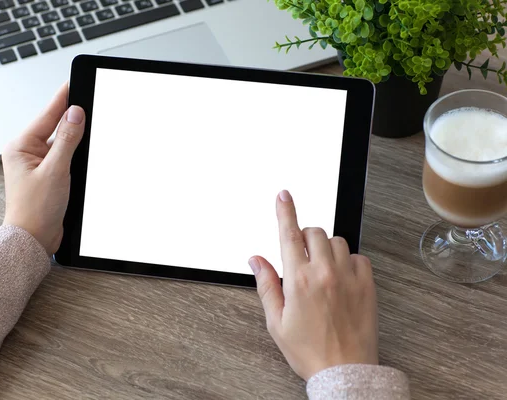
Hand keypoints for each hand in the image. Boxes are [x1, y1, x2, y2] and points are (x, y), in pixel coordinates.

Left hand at [3, 83, 84, 254]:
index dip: (63, 98)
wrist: (34, 240)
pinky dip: (77, 152)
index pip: (47, 115)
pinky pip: (65, 156)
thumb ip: (67, 140)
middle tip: (90, 99)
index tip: (74, 81)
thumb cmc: (34, 211)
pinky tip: (86, 148)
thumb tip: (75, 114)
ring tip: (91, 123)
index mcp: (21, 146)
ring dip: (76, 137)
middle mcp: (28, 152)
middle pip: (56, 126)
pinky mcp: (49, 175)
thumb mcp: (55, 171)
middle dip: (73, 116)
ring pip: (63, 141)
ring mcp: (39, 164)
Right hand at [249, 190, 377, 380]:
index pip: (289, 235)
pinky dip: (347, 260)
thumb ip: (266, 285)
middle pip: (314, 232)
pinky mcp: (367, 284)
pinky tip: (340, 277)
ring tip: (321, 268)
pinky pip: (358, 256)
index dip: (285, 211)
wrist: (345, 371)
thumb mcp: (276, 321)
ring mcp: (348, 277)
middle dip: (304, 236)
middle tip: (300, 254)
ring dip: (325, 247)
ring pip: (336, 241)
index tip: (284, 196)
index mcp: (298, 280)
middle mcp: (324, 273)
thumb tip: (256, 260)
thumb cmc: (309, 350)